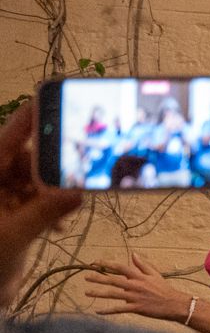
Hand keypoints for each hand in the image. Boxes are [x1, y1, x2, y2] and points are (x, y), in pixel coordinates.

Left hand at [0, 101, 81, 306]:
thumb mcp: (16, 234)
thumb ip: (46, 211)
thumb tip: (77, 192)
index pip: (6, 143)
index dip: (26, 121)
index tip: (46, 99)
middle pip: (26, 160)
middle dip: (52, 165)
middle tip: (78, 163)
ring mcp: (7, 201)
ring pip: (37, 182)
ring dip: (55, 192)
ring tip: (69, 204)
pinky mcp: (19, 216)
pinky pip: (41, 201)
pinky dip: (54, 209)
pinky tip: (59, 224)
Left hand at [84, 251, 190, 320]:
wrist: (175, 304)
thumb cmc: (164, 289)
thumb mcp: (155, 274)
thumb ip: (142, 265)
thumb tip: (133, 254)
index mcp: (139, 276)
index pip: (120, 267)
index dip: (107, 264)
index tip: (95, 263)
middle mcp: (135, 285)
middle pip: (113, 280)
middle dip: (98, 278)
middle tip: (86, 277)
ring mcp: (135, 297)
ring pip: (113, 294)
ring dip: (98, 293)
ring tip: (87, 292)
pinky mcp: (137, 308)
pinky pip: (119, 309)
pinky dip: (108, 310)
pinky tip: (98, 311)